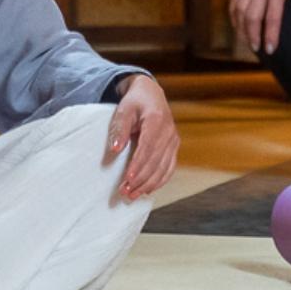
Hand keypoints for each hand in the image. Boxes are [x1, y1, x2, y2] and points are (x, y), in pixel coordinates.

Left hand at [105, 75, 178, 201]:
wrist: (151, 94)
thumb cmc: (135, 101)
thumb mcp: (123, 109)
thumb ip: (120, 129)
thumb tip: (115, 150)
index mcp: (157, 121)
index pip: (147, 149)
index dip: (138, 166)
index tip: (127, 180)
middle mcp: (169, 132)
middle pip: (155, 162)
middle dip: (140, 180)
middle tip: (125, 193)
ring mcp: (174, 141)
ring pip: (163, 168)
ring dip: (148, 184)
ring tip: (132, 195)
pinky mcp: (174, 147)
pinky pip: (169, 168)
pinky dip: (159, 181)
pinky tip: (147, 190)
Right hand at [227, 0, 290, 55]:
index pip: (272, 17)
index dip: (271, 35)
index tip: (271, 50)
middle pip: (252, 16)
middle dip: (253, 35)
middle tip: (257, 49)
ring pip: (240, 9)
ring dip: (242, 28)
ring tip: (247, 41)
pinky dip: (234, 15)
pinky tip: (238, 25)